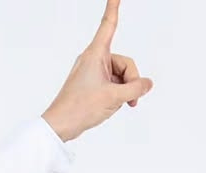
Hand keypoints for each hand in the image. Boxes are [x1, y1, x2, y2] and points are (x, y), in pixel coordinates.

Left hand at [41, 0, 153, 143]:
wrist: (59, 127)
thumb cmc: (79, 109)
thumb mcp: (114, 98)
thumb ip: (136, 89)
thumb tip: (147, 84)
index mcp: (95, 54)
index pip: (109, 24)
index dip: (114, 6)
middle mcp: (93, 59)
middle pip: (124, 63)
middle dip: (130, 81)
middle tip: (129, 100)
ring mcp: (92, 72)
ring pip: (119, 76)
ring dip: (124, 91)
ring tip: (117, 105)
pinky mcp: (91, 84)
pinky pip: (111, 84)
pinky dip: (116, 94)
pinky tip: (113, 106)